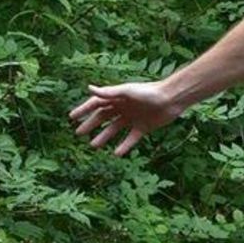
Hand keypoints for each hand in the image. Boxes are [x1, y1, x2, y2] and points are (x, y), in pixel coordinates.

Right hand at [69, 81, 183, 155]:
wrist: (172, 99)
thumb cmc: (149, 92)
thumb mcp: (127, 92)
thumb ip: (109, 92)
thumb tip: (89, 88)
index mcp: (119, 97)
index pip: (97, 103)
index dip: (84, 109)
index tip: (71, 117)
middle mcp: (124, 107)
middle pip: (103, 117)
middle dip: (91, 124)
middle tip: (79, 133)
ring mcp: (133, 118)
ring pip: (115, 129)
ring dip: (104, 136)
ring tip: (93, 145)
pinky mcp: (143, 127)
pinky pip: (131, 138)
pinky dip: (124, 146)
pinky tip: (116, 153)